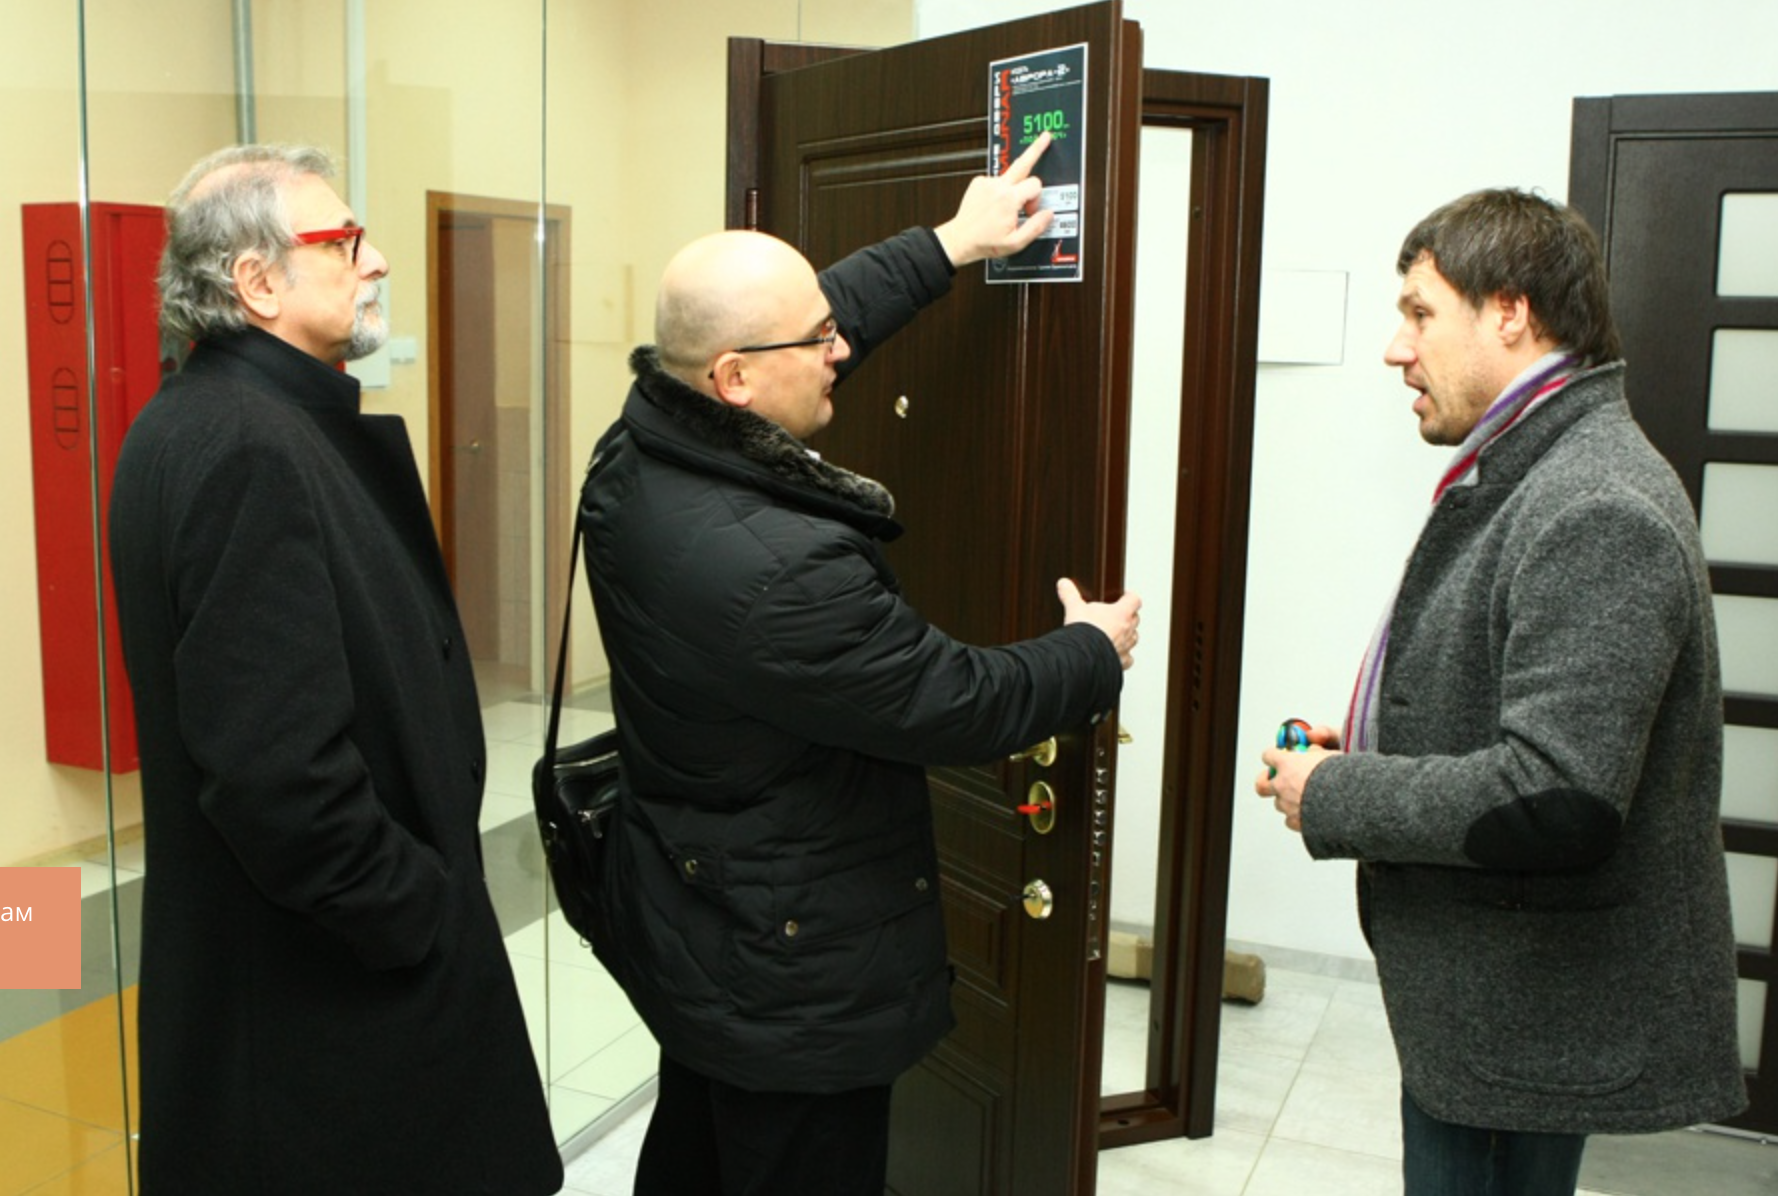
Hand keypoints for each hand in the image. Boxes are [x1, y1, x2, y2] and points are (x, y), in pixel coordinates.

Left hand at [933, 132, 1054, 266]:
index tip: (1031, 211)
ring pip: (1010, 178)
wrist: (960, 239)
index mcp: (1009, 199)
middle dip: (1036, 149)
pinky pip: (997, 182)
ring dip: (1013, 190)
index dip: (1036, 199)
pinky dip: (999, 191)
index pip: (1035, 184)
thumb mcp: (1016, 243)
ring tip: (1005, 206)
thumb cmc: (984, 242)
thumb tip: (1048, 214)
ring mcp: (987, 182)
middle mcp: (998, 186)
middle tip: (1046, 136)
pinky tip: (994, 205)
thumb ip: (1036, 227)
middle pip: (1022, 162)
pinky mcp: (978, 182)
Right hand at [1058, 577, 1139, 669]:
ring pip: (1134, 638)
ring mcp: (1125, 647)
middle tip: (1118, 615)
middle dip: (1128, 616)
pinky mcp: (1120, 662)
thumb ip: (1070, 594)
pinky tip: (1116, 655)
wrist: (1082, 657)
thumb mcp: (1074, 608)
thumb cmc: (1084, 632)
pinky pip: (1128, 659)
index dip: (1130, 597)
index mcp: (1121, 613)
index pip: (1134, 600)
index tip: (1125, 596)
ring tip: (1118, 635)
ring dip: (1128, 636)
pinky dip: (1124, 657)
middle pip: (1136, 619)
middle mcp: (1127, 630)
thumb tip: (1064, 584)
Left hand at [1256, 725, 1339, 832]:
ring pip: (1279, 803)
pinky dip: (1296, 817)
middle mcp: (1282, 785)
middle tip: (1273, 780)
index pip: (1269, 756)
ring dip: (1286, 800)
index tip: (1277, 756)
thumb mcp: (1330, 754)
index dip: (1273, 756)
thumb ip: (1315, 751)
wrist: (1349, 804)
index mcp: (1287, 764)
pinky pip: (1290, 820)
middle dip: (1266, 781)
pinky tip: (1307, 814)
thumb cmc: (1342, 777)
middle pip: (1262, 784)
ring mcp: (1287, 805)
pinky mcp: (1296, 822)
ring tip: (1301, 798)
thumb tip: (1312, 747)